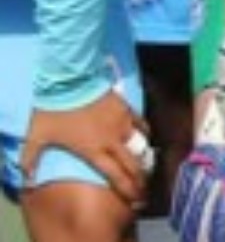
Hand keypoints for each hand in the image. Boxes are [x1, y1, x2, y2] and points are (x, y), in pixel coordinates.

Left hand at [22, 89, 149, 204]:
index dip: (127, 188)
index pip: (115, 175)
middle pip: (132, 163)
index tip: (135, 197)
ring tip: (143, 159)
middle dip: (139, 176)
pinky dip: (143, 130)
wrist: (70, 81)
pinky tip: (145, 133)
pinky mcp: (125, 108)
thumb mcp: (37, 136)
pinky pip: (140, 122)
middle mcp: (112, 140)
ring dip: (141, 153)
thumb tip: (26, 178)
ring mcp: (121, 122)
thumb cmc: (55, 110)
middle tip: (144, 184)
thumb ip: (30, 158)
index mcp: (94, 150)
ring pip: (138, 142)